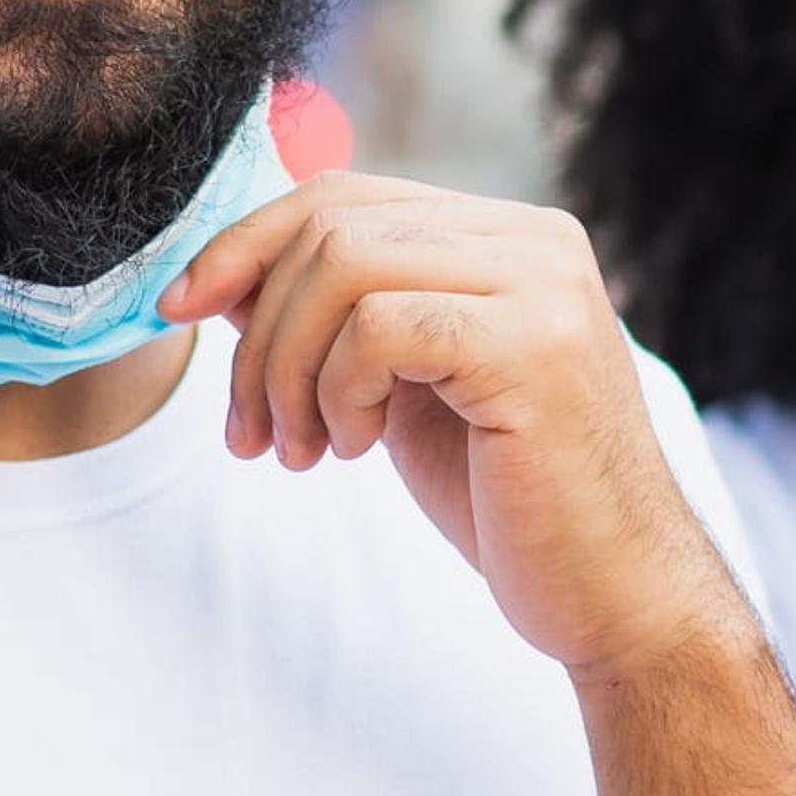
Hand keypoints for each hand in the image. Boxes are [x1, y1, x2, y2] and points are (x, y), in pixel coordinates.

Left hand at [159, 175, 736, 677]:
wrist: (617, 598)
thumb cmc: (513, 502)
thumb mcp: (403, 389)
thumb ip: (338, 321)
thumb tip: (222, 276)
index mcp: (509, 236)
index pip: (344, 196)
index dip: (245, 244)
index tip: (178, 309)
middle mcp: (535, 240)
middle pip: (331, 224)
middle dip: (257, 329)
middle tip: (252, 432)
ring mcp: (542, 286)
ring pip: (342, 267)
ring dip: (287, 368)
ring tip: (301, 450)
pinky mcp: (534, 345)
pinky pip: (378, 328)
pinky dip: (338, 391)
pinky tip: (356, 449)